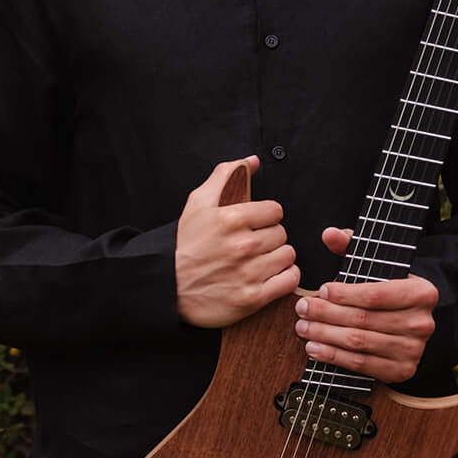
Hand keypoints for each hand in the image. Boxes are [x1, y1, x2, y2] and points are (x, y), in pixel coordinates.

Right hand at [175, 156, 300, 328]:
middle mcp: (243, 246)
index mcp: (231, 219)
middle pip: (282, 233)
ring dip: (278, 257)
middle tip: (254, 244)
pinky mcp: (253, 297)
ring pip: (288, 255)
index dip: (266, 216)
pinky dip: (284, 277)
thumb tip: (253, 161)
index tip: (256, 225)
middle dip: (270, 237)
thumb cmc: (185, 246)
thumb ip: (226, 175)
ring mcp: (249, 273)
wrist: (169, 288)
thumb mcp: (198, 203)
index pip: (275, 210)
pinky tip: (270, 276)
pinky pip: (289, 280)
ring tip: (261, 260)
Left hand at [294, 226, 437, 382]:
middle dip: (326, 314)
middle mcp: (422, 323)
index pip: (376, 294)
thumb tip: (329, 234)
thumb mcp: (378, 267)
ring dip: (325, 335)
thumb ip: (353, 247)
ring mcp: (413, 350)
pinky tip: (315, 348)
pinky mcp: (402, 371)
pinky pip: (362, 364)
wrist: (413, 326)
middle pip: (363, 319)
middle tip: (303, 308)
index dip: (344, 294)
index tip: (321, 290)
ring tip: (304, 327)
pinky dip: (334, 357)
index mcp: (422, 292)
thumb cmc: (390, 292)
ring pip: (359, 342)